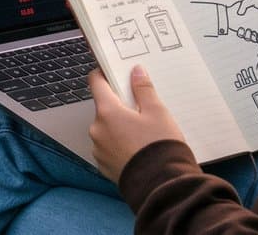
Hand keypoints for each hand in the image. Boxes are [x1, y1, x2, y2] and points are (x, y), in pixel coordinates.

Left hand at [88, 66, 184, 182]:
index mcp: (107, 112)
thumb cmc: (160, 147)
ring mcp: (98, 149)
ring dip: (119, 127)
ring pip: (107, 129)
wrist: (162, 185)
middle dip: (119, 106)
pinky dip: (120, 145)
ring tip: (143, 133)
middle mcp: (97, 129)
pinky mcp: (104, 165)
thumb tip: (135, 71)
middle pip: (104, 108)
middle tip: (140, 110)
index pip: (96, 82)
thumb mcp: (157, 112)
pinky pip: (109, 148)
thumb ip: (143, 89)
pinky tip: (138, 149)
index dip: (103, 74)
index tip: (111, 72)